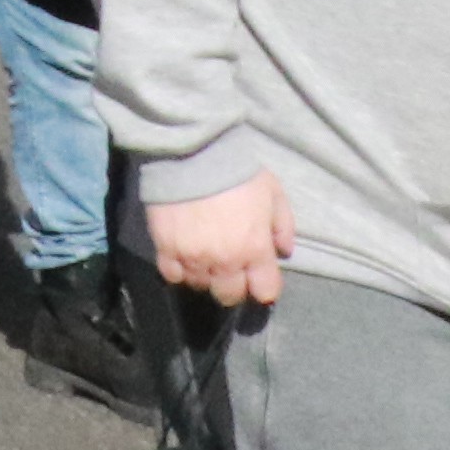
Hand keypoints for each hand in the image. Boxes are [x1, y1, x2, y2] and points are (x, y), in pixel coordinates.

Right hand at [151, 171, 294, 310]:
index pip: (264, 292)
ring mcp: (193, 257)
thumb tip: (284, 252)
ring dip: (205, 276)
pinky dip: (178, 270)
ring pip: (200, 286)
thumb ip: (283, 226)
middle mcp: (225, 261)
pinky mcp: (166, 248)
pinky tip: (182, 256)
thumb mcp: (273, 193)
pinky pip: (172, 275)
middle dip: (232, 285)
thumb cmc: (237, 173)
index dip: (262, 286)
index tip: (257, 276)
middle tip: (229, 267)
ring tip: (204, 258)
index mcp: (254, 250)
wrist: (192, 153)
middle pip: (229, 296)